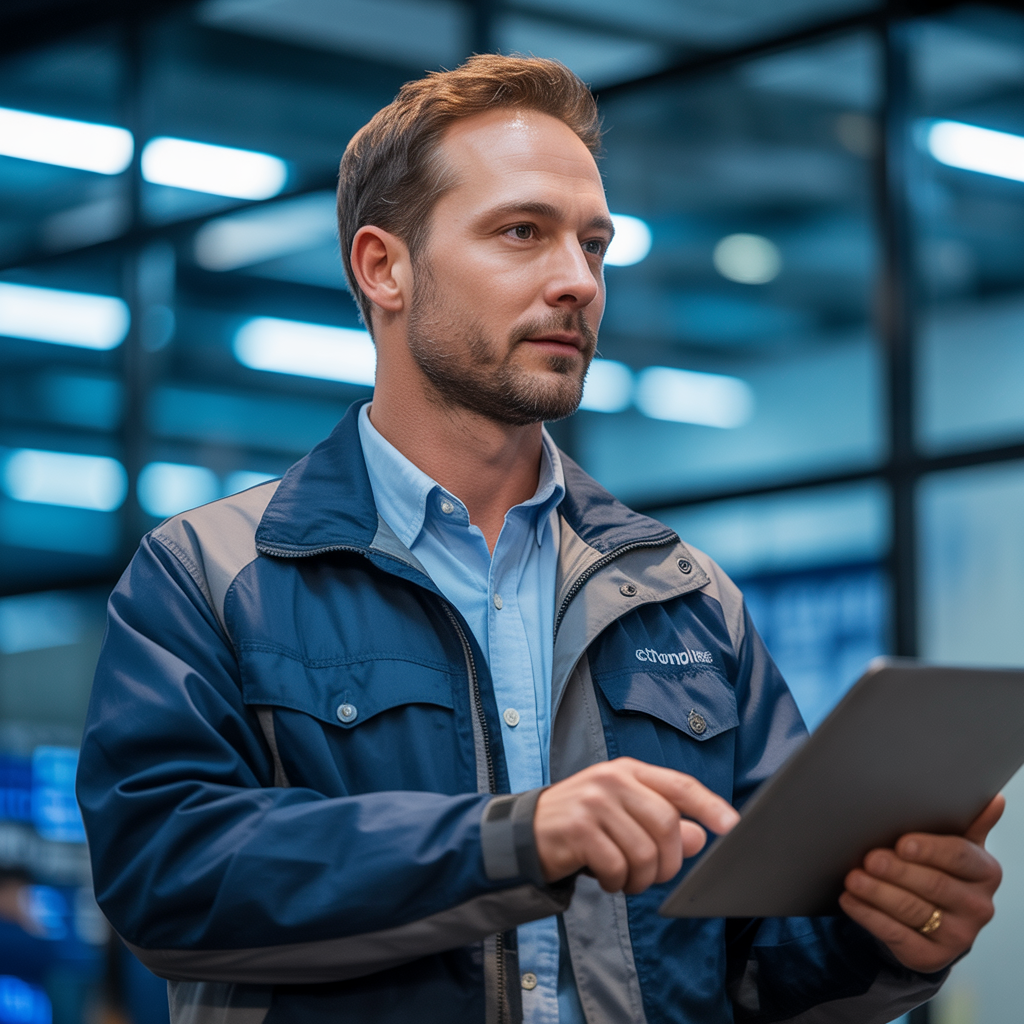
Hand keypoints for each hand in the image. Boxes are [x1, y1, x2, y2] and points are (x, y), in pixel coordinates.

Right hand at [534, 756, 738, 893]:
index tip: (732, 826)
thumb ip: (663, 823)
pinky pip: (617, 867)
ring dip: (641, 878)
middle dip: (669, 861)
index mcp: (628, 770)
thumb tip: (700, 837)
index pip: (679, 785)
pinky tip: (606, 877)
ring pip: (644, 851)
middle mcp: (612, 780)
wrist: (524, 832)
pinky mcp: (578, 829)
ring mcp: (593, 802)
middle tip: (655, 875)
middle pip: (667, 824)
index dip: (709, 806)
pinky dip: (617, 882)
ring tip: (626, 878)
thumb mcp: (623, 815)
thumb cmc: (582, 822)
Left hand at [839, 795, 1004, 972]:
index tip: (902, 843)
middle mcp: (978, 907)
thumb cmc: (941, 868)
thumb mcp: (956, 845)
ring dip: (878, 893)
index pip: (960, 857)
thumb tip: (995, 799)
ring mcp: (958, 936)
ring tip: (853, 878)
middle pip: (935, 885)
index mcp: (986, 872)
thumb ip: (971, 822)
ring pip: (913, 910)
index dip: (930, 850)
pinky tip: (849, 900)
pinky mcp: (931, 957)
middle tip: (870, 859)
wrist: (937, 919)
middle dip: (898, 871)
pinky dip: (869, 916)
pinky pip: (897, 935)